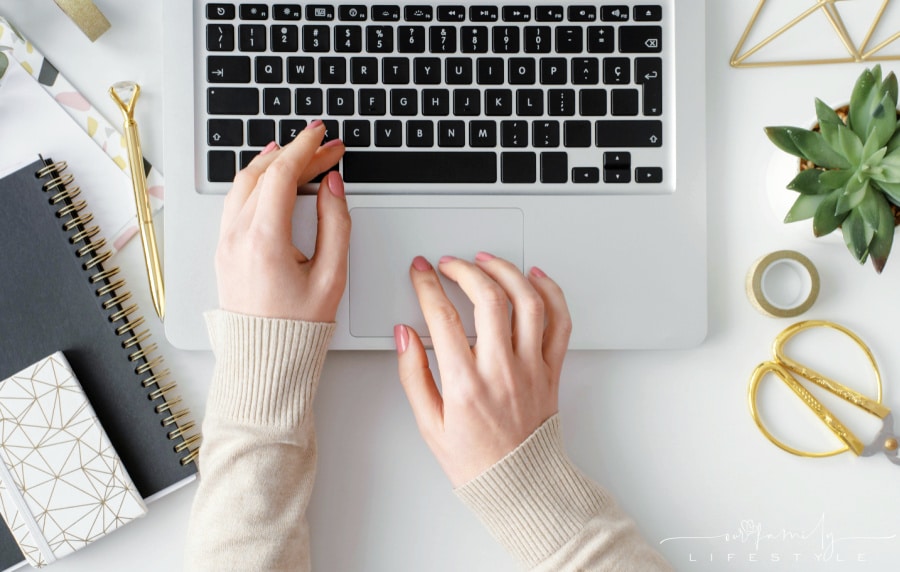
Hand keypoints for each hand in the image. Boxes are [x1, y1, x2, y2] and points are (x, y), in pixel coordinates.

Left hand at [215, 123, 349, 321]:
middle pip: (262, 173)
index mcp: (264, 240)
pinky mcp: (224, 250)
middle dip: (294, 152)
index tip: (324, 136)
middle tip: (324, 146)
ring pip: (243, 183)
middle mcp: (237, 236)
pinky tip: (270, 178)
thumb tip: (332, 186)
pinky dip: (255, 181)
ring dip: (271, 163)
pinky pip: (235, 201)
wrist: (265, 361)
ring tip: (296, 153)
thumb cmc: (298, 327)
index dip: (306, 148)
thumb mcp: (332, 276)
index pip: (282, 174)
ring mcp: (226, 243)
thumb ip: (335, 224)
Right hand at [395, 253, 571, 486]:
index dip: (427, 286)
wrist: (521, 485)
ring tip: (487, 261)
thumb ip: (414, 374)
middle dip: (465, 270)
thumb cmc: (476, 460)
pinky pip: (560, 323)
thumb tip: (404, 335)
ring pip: (527, 302)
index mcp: (466, 385)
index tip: (420, 272)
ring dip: (507, 272)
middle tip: (450, 264)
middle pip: (488, 299)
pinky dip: (551, 293)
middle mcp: (502, 371)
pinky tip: (535, 278)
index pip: (443, 318)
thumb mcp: (429, 424)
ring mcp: (531, 368)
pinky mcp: (552, 370)